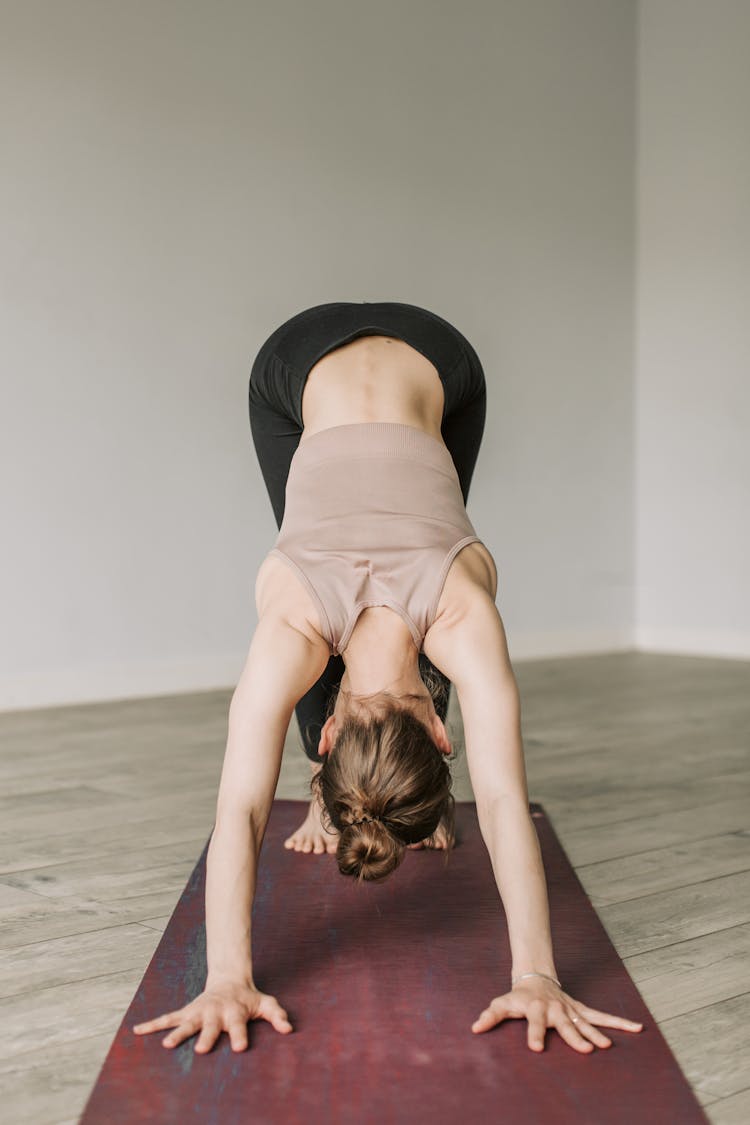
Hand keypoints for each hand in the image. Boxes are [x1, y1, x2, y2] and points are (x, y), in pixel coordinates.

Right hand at [132, 978, 292, 1052]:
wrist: (229, 980)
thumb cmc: (248, 998)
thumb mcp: (266, 1004)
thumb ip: (277, 1015)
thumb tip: (288, 1029)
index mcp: (234, 1012)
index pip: (238, 1025)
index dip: (240, 1036)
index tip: (239, 1048)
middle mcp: (214, 1012)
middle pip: (210, 1026)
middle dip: (207, 1038)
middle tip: (202, 1050)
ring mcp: (199, 1012)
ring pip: (186, 1023)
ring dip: (177, 1034)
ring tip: (166, 1046)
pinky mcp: (187, 1012)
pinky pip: (167, 1018)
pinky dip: (152, 1024)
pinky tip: (137, 1030)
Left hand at [471, 976, 642, 1052]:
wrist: (536, 976)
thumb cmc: (518, 996)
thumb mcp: (502, 1003)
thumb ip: (490, 1016)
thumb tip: (474, 1029)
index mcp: (535, 1008)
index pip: (534, 1023)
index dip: (534, 1035)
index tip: (536, 1049)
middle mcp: (556, 1008)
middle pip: (565, 1024)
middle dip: (574, 1037)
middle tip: (586, 1050)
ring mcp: (570, 1009)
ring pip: (586, 1021)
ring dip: (598, 1032)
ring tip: (607, 1046)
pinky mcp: (581, 1010)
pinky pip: (601, 1016)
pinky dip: (619, 1022)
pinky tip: (636, 1028)